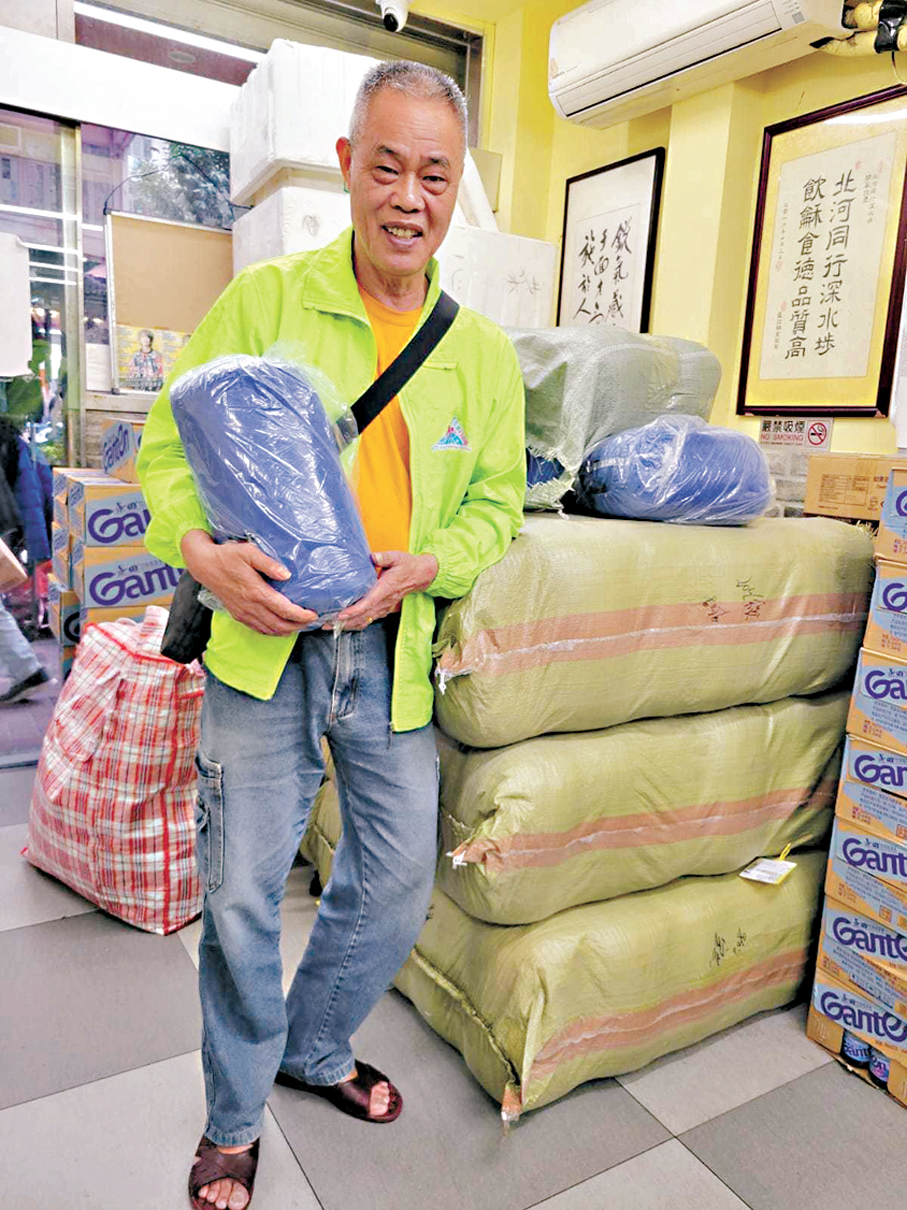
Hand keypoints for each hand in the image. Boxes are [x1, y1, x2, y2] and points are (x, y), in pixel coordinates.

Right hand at [180, 530, 317, 636]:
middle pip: (280, 625)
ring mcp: (243, 613)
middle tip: (311, 621)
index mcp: (256, 592)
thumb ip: (269, 563)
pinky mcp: (238, 615)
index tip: (313, 614)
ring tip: (301, 624)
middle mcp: (250, 607)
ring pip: (270, 630)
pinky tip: (282, 626)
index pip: (284, 610)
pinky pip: (259, 629)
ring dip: (288, 630)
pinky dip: (273, 631)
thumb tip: (287, 575)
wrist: (204, 565)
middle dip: (299, 625)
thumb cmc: (228, 556)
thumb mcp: (249, 552)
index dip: (301, 615)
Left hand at [329, 550, 437, 629]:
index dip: (354, 610)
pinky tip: (342, 624)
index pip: (368, 603)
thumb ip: (385, 557)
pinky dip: (354, 624)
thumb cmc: (406, 565)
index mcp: (385, 589)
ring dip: (347, 625)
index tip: (341, 614)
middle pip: (362, 616)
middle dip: (343, 621)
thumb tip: (373, 556)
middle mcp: (384, 601)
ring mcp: (383, 607)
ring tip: (328, 625)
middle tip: (325, 623)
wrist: (419, 575)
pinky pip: (367, 620)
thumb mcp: (397, 557)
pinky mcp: (382, 609)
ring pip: (364, 621)